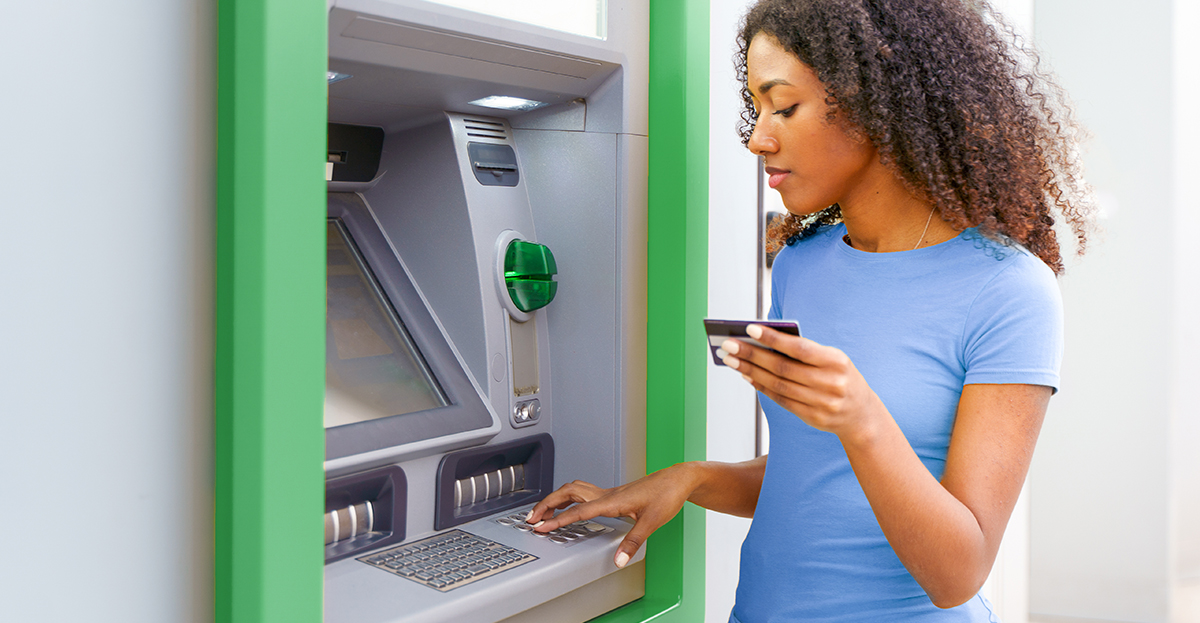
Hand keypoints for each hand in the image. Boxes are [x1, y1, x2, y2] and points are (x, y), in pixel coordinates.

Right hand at [524, 466, 696, 568]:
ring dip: (556, 498)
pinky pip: (584, 493)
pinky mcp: (614, 494)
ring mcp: (610, 493)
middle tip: (531, 518)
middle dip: (547, 505)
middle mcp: (607, 494)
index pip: (577, 511)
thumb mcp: (652, 521)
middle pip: (568, 494)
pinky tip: (570, 507)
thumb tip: (619, 559)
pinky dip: (570, 498)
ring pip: (574, 489)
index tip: (540, 527)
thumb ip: (633, 542)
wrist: (678, 479)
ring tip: (543, 511)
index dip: (557, 520)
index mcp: (612, 500)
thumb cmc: (667, 494)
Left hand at [721, 324, 886, 440]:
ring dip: (751, 371)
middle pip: (783, 368)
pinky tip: (747, 375)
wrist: (861, 415)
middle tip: (729, 345)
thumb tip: (763, 343)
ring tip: (732, 359)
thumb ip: (804, 352)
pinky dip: (761, 387)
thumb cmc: (840, 377)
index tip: (749, 328)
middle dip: (752, 355)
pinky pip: (780, 400)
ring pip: (778, 385)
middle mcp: (830, 383)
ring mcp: (821, 404)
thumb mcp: (832, 359)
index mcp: (836, 361)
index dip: (773, 339)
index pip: (799, 348)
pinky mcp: (812, 418)